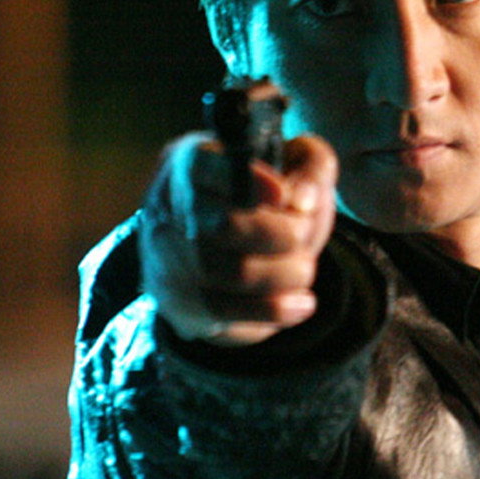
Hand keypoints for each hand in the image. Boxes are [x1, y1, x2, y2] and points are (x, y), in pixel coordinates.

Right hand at [139, 132, 337, 345]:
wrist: (230, 249)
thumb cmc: (266, 199)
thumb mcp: (295, 163)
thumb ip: (312, 163)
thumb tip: (302, 200)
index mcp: (189, 164)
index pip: (204, 167)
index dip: (252, 181)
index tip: (287, 195)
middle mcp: (167, 212)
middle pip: (226, 226)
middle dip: (283, 234)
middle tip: (303, 235)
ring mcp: (168, 263)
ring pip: (234, 274)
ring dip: (287, 274)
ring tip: (305, 269)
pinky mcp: (180, 306)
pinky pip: (231, 315)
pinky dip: (276, 310)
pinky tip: (300, 302)